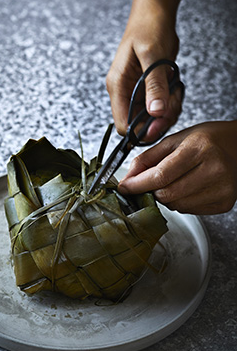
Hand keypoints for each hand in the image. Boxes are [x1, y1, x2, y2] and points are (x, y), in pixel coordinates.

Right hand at [106, 1, 182, 139]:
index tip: (162, 120)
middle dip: (159, 120)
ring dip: (167, 111)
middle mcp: (123, 93)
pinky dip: (170, 103)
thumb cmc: (149, 27)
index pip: (123, 125)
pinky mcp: (146, 90)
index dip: (142, 131)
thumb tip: (156, 112)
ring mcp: (135, 93)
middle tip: (173, 102)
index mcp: (117, 86)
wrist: (154, 13)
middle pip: (139, 125)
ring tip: (175, 91)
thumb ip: (155, 85)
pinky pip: (159, 107)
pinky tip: (174, 88)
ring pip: (151, 118)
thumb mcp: (153, 55)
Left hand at [118, 121, 236, 214]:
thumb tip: (127, 178)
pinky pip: (189, 210)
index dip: (138, 184)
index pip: (160, 175)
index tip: (124, 187)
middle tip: (153, 181)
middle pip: (167, 194)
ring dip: (167, 197)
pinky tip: (189, 187)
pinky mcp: (225, 202)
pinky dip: (181, 202)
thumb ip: (148, 158)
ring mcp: (222, 188)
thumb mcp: (175, 140)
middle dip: (152, 190)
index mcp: (199, 148)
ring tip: (176, 181)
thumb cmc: (207, 140)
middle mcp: (214, 169)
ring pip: (176, 206)